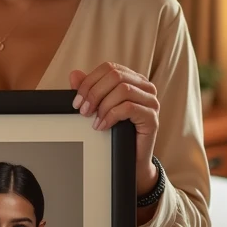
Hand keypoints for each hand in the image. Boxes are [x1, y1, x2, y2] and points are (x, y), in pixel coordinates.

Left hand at [70, 63, 159, 194]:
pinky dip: (111, 116)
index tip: (77, 101)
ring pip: (123, 90)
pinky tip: (102, 127)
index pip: (109, 68)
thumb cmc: (115, 131)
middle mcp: (145, 86)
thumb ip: (88, 90)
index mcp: (132, 79)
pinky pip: (129, 108)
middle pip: (116, 76)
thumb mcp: (98, 107)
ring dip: (103, 105)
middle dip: (94, 92)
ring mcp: (151, 101)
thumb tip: (74, 74)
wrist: (130, 159)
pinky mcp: (152, 117)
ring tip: (93, 120)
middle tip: (83, 111)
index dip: (89, 81)